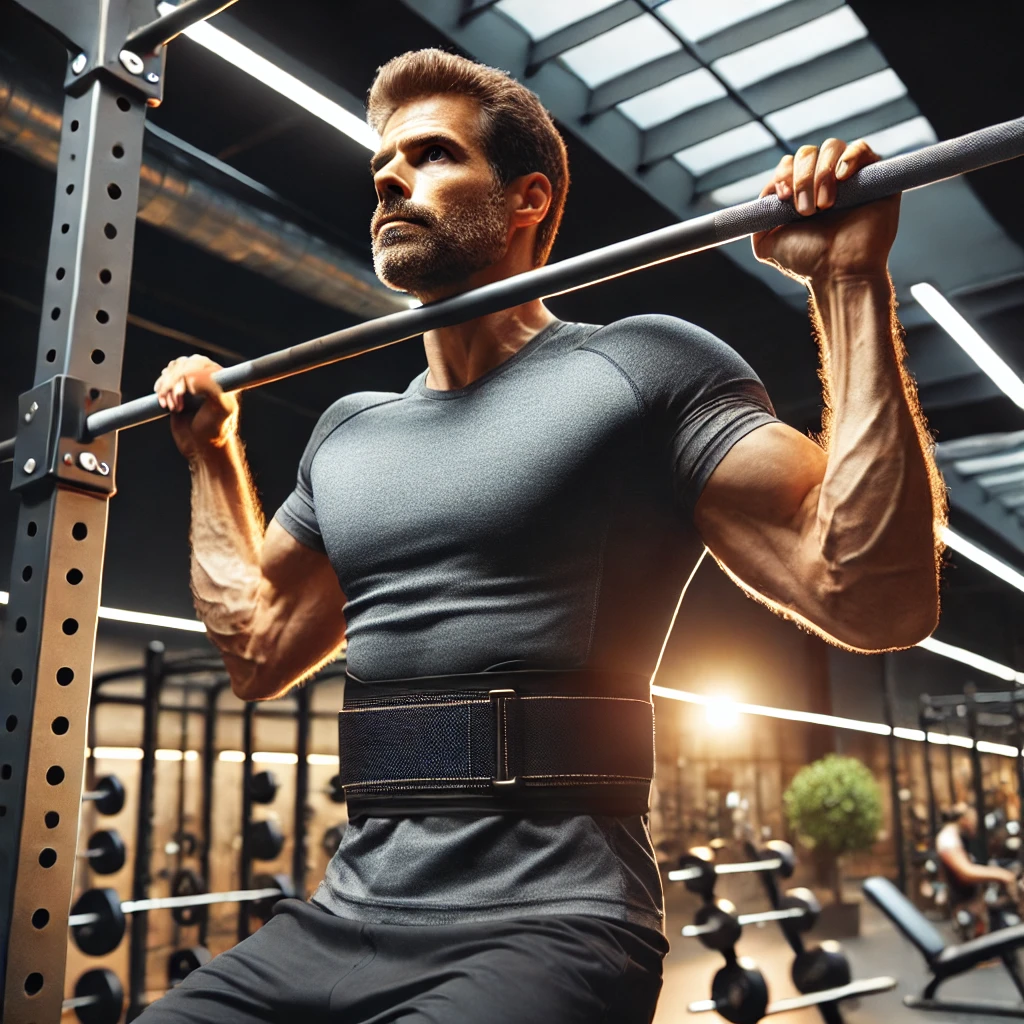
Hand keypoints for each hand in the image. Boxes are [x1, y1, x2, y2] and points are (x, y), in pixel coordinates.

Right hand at [153, 354, 237, 459]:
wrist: (201, 447)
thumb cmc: (216, 430)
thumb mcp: (222, 409)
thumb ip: (212, 389)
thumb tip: (190, 377)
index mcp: (220, 378)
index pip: (198, 363)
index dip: (186, 374)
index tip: (182, 391)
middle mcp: (205, 377)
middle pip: (181, 365)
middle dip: (174, 384)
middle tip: (177, 406)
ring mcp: (190, 383)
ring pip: (171, 371)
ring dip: (167, 388)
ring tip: (173, 407)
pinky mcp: (177, 391)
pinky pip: (164, 379)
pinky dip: (160, 389)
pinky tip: (164, 403)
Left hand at [752, 138, 899, 284]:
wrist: (839, 272)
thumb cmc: (806, 261)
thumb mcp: (766, 243)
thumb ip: (759, 216)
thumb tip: (766, 192)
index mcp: (800, 193)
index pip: (788, 164)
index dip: (783, 174)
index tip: (783, 197)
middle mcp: (824, 182)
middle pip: (807, 153)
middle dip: (802, 178)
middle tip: (806, 211)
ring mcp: (850, 178)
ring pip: (832, 147)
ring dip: (821, 172)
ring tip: (825, 204)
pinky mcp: (874, 176)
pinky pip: (862, 148)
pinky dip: (849, 157)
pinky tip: (842, 177)